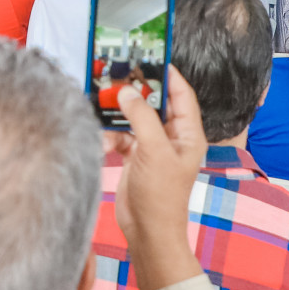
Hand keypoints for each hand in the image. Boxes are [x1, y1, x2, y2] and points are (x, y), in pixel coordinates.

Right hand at [108, 68, 206, 289]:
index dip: (168, 75)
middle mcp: (171, 138)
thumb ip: (141, 118)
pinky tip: (100, 137)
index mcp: (188, 134)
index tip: (150, 57)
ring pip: (134, 118)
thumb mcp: (153, 151)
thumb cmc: (161, 197)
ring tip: (102, 102)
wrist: (148, 232)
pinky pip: (120, 135)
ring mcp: (152, 147)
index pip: (181, 95)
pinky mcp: (134, 157)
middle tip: (118, 74)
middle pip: (154, 103)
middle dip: (136, 91)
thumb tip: (126, 93)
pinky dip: (109, 134)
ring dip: (118, 113)